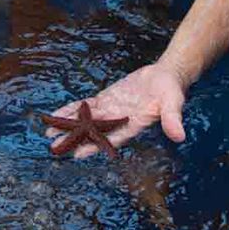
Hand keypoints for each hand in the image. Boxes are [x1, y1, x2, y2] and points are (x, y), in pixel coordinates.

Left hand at [62, 60, 192, 147]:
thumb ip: (173, 119)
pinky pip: (86, 107)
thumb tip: (180, 136)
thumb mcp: (174, 102)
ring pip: (86, 120)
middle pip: (93, 132)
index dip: (95, 145)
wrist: (167, 76)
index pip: (112, 138)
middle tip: (54, 147)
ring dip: (68, 126)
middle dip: (74, 139)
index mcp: (134, 125)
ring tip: (48, 134)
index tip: (78, 153)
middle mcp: (119, 121)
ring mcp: (111, 110)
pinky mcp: (107, 100)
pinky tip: (57, 115)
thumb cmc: (171, 90)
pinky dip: (72, 110)